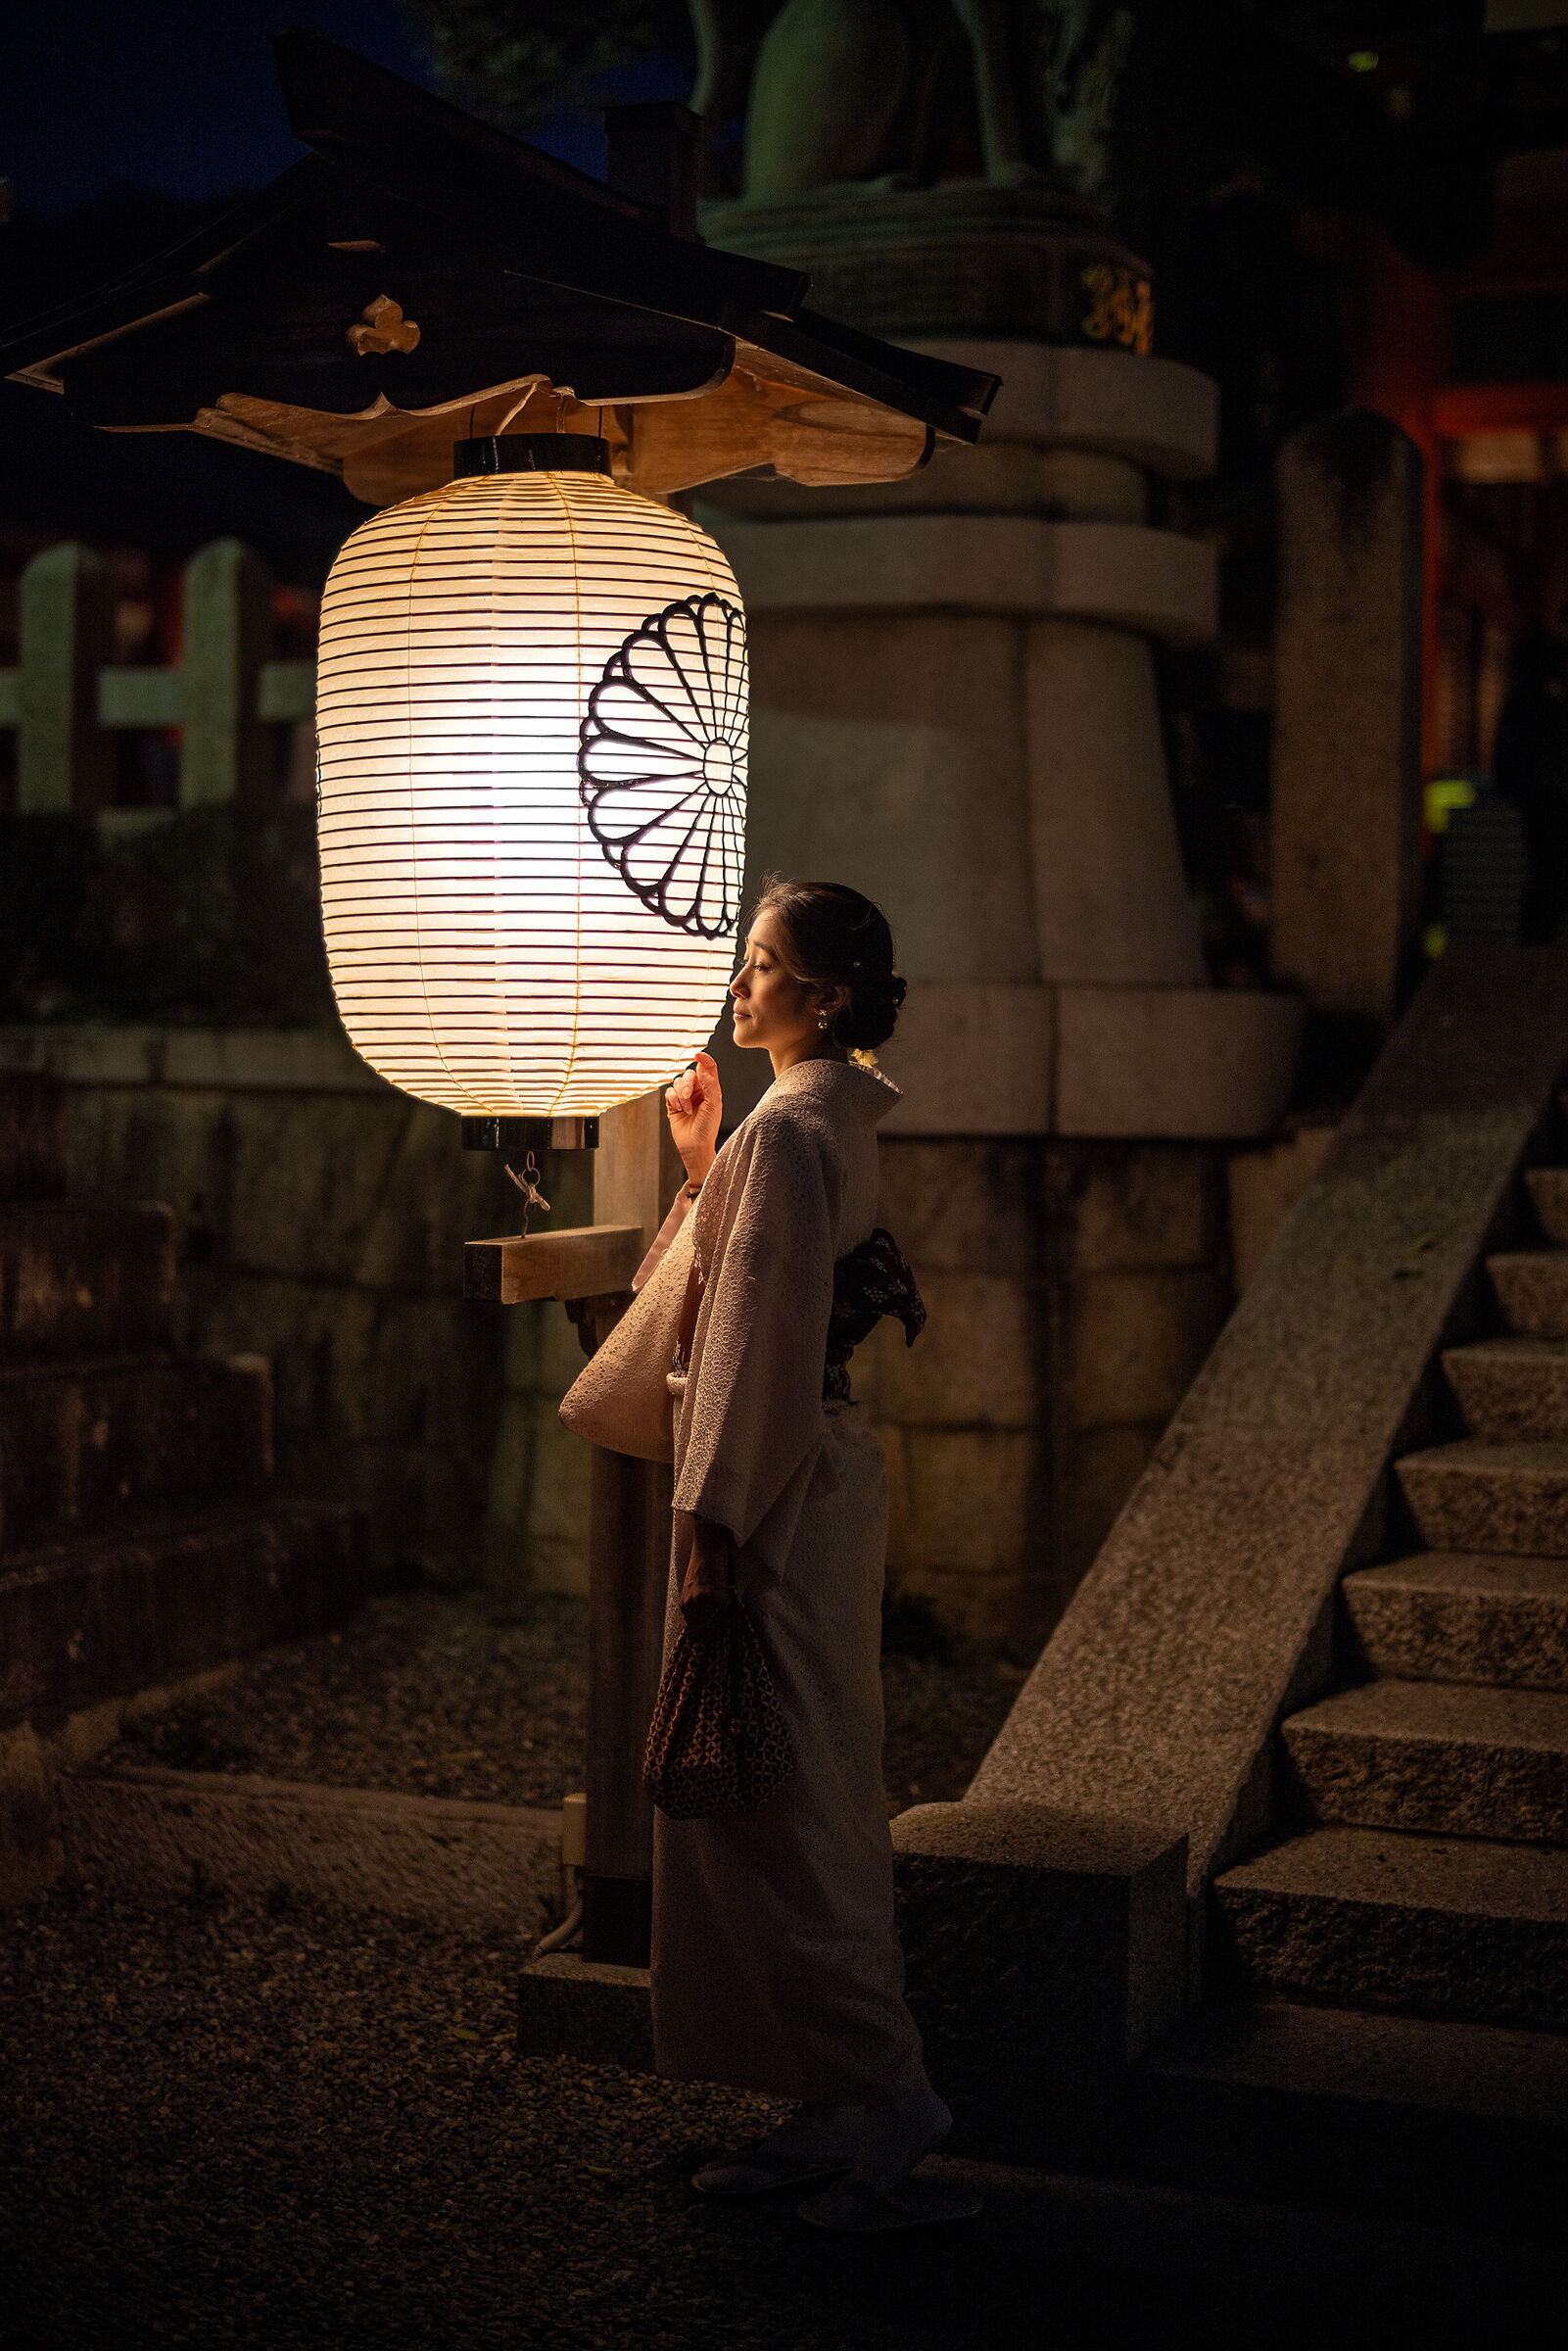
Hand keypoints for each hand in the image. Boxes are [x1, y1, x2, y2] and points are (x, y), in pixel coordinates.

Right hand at [665, 1050, 721, 1187]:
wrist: (695, 1146)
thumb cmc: (708, 1127)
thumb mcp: (713, 1103)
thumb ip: (710, 1082)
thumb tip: (703, 1063)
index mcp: (710, 1089)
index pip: (706, 1068)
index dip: (703, 1060)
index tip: (697, 1055)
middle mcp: (698, 1091)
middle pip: (688, 1074)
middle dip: (687, 1083)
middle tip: (689, 1096)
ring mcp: (684, 1097)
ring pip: (677, 1082)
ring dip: (680, 1095)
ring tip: (686, 1109)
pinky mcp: (673, 1104)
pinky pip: (668, 1092)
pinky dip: (672, 1099)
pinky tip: (678, 1109)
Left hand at [676, 1512, 732, 1639]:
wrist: (707, 1545)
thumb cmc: (705, 1566)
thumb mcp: (697, 1590)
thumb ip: (703, 1607)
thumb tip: (718, 1625)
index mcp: (684, 1606)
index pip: (699, 1633)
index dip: (713, 1634)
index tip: (722, 1632)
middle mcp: (688, 1605)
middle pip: (709, 1630)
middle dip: (722, 1627)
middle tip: (731, 1620)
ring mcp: (698, 1600)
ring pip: (719, 1620)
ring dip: (728, 1617)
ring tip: (733, 1609)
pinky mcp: (709, 1593)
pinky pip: (726, 1608)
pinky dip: (732, 1604)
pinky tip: (732, 1596)